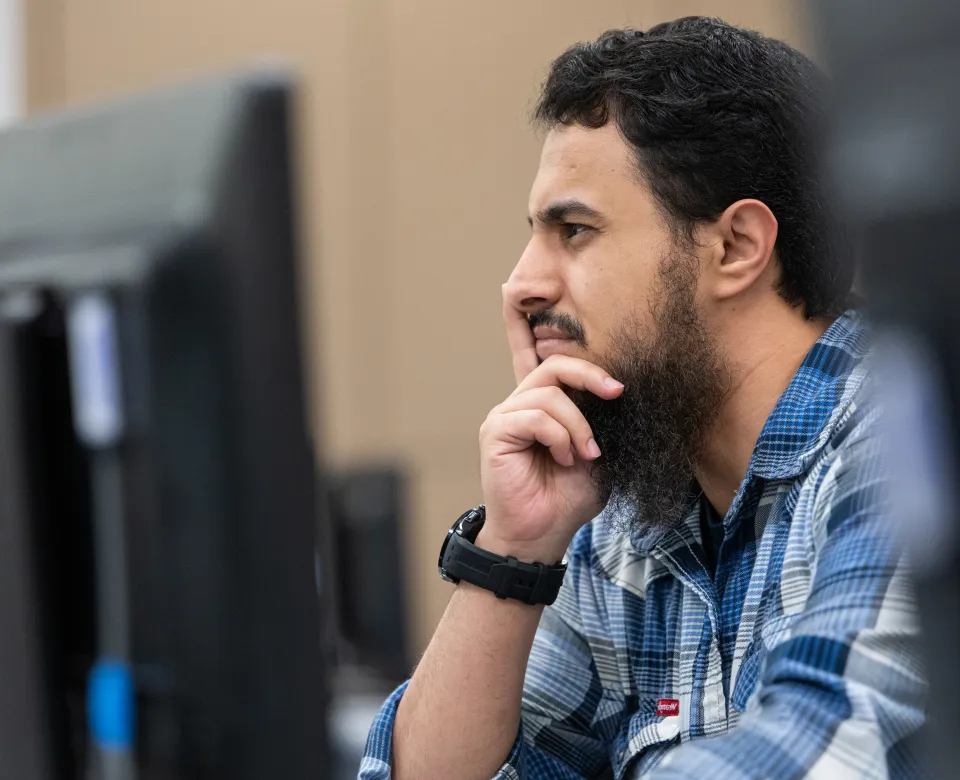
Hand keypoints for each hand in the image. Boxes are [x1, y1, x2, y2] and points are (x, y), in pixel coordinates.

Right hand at [476, 291, 623, 562]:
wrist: (544, 535)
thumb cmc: (567, 499)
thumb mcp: (598, 455)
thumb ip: (601, 423)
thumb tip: (616, 392)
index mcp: (546, 407)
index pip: (549, 362)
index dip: (570, 353)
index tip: (614, 379)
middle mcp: (523, 404)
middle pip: (556, 366)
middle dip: (590, 375)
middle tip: (616, 393)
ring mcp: (506, 415)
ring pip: (550, 394)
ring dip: (578, 425)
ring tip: (587, 454)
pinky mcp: (496, 431)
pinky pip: (535, 416)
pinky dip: (559, 437)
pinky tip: (564, 460)